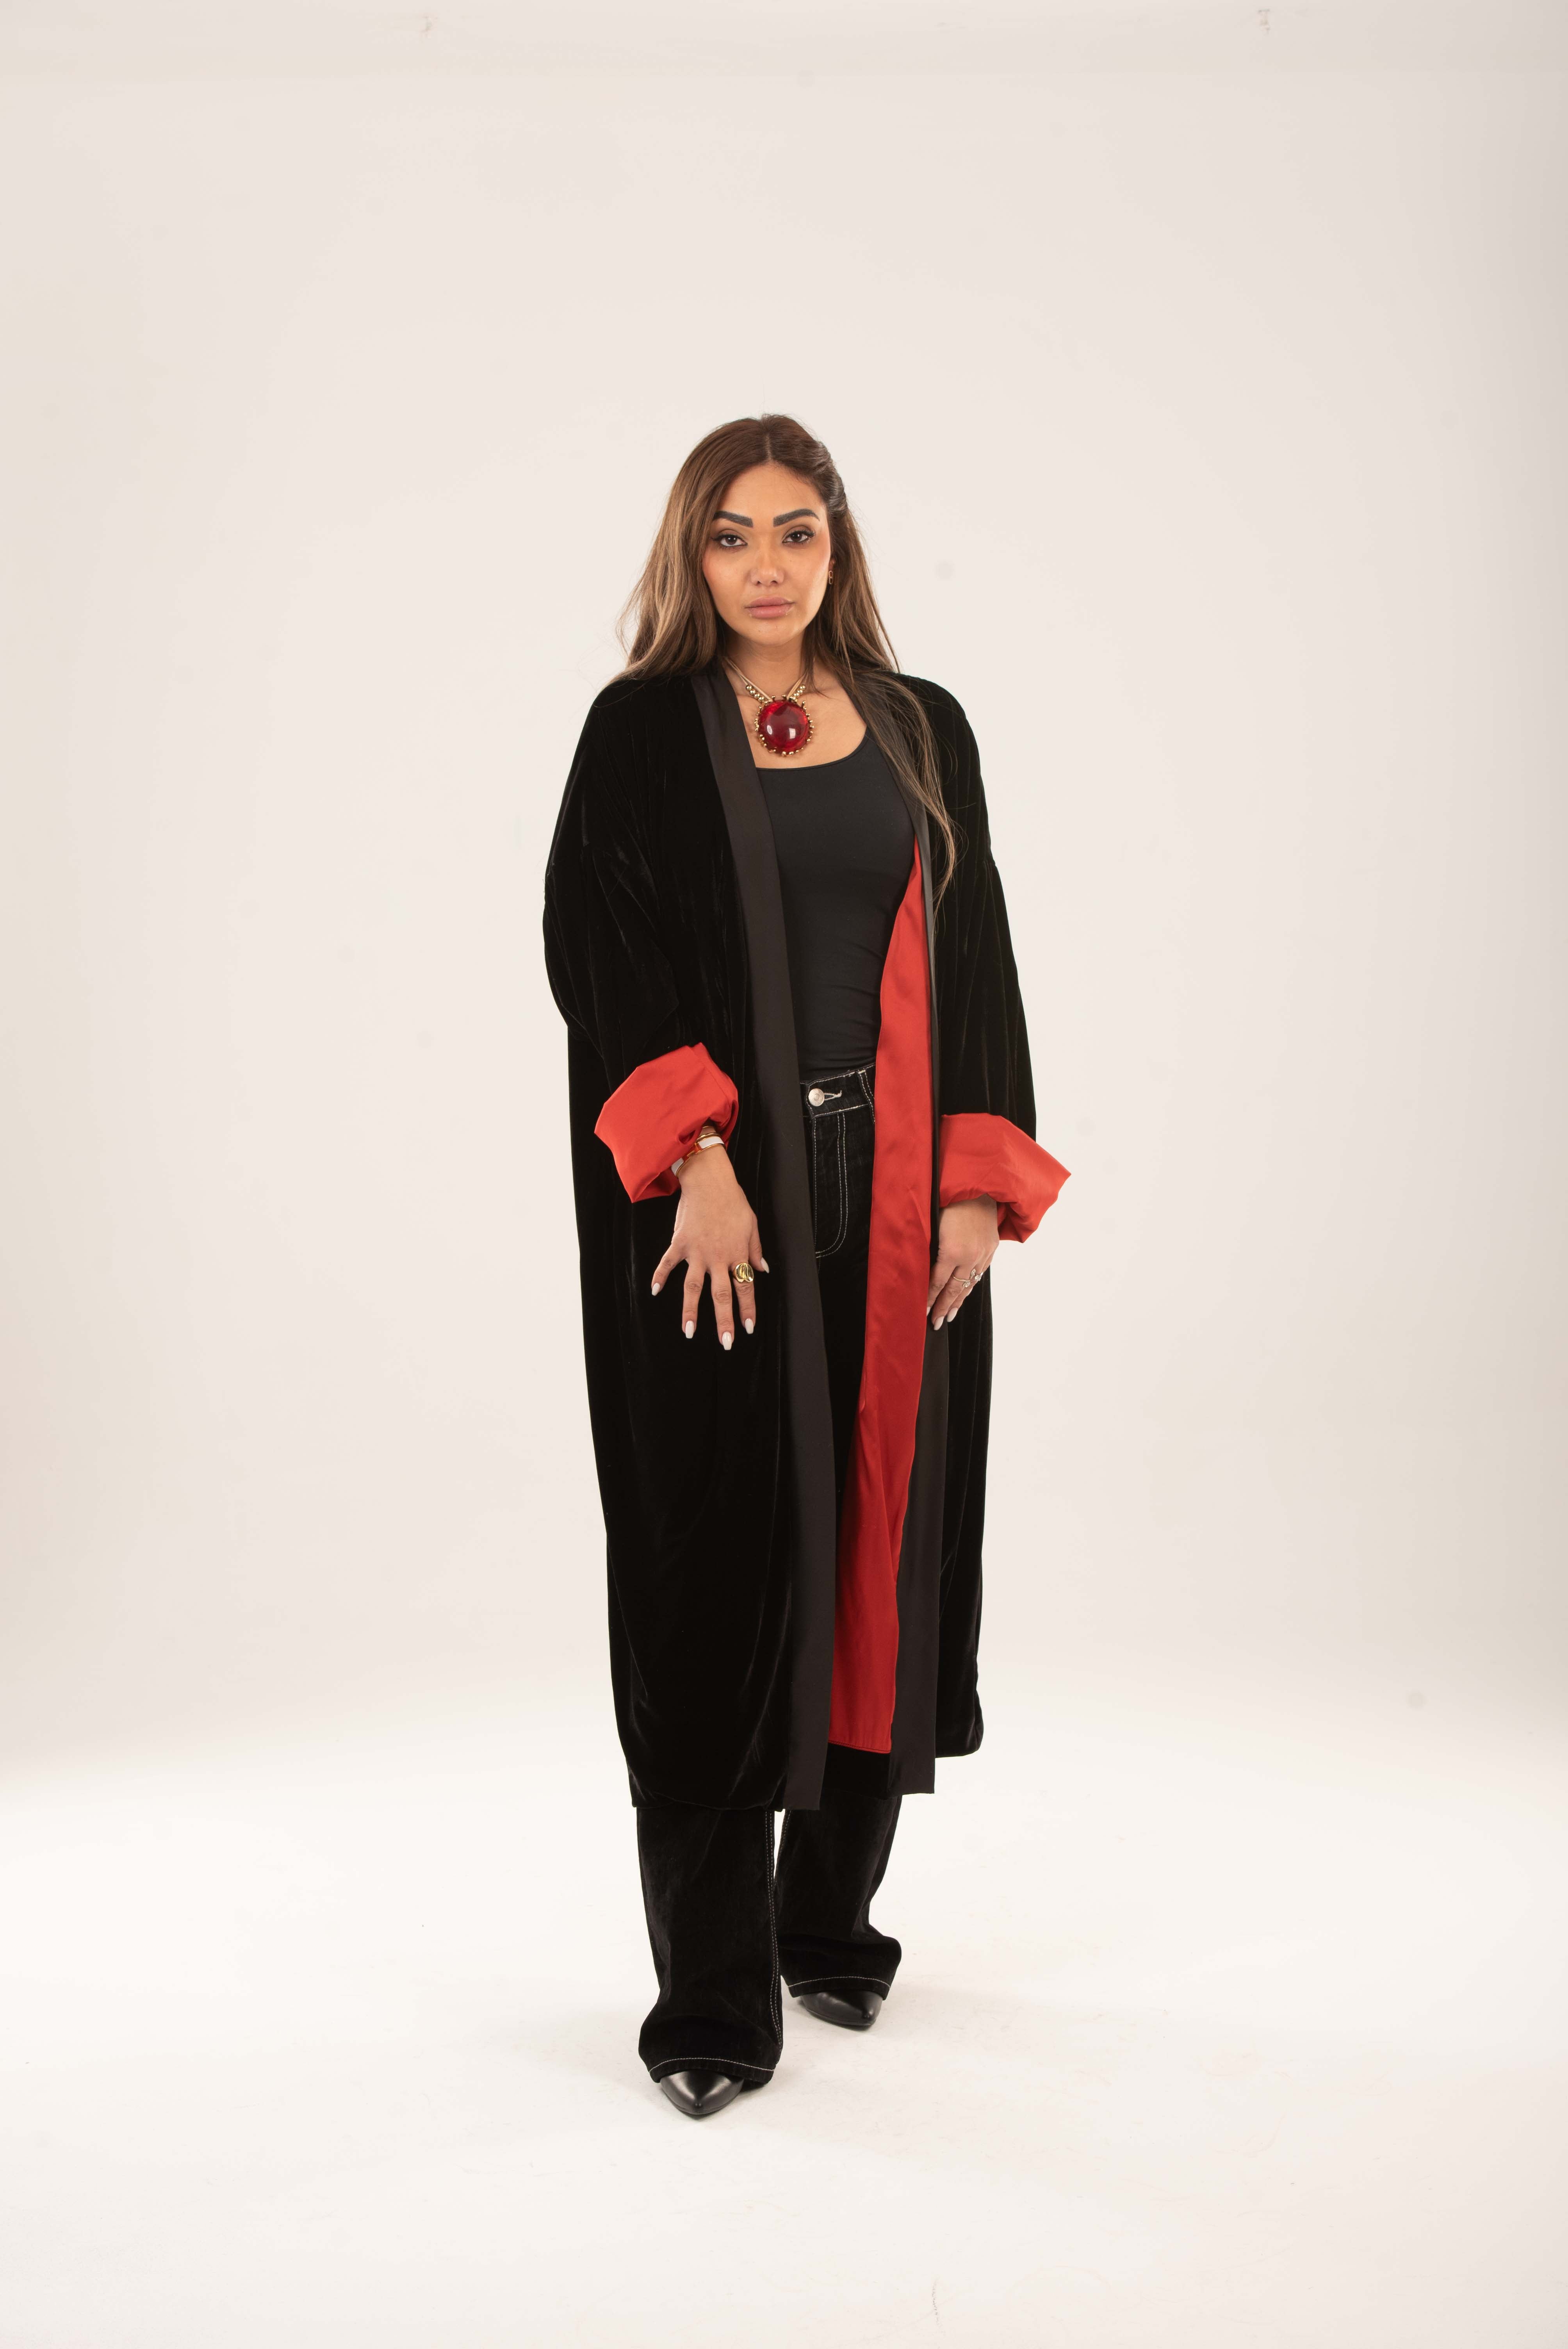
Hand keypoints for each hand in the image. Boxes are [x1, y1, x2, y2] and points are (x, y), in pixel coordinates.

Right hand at [651, 1147, 767, 1349]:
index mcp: (737, 1254)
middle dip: (724, 1321)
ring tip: (689, 1332)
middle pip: (721, 1295)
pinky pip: (668, 1263)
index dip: (747, 1310)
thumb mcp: (752, 1225)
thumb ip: (755, 1250)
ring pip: (693, 1287)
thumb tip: (763, 1270)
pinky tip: (654, 1291)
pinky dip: (659, 1276)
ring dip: (691, 1311)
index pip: (745, 1288)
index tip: (748, 1328)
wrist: (709, 1181)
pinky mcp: (679, 1243)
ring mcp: (696, 1252)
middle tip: (726, 1343)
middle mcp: (717, 1257)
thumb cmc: (733, 1201)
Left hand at [928, 1198, 998, 1327]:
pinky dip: (971, 1285)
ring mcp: (983, 1253)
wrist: (978, 1184)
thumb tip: (916, 1268)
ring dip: (959, 1301)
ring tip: (950, 1316)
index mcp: (952, 1250)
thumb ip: (926, 1247)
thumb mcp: (931, 1223)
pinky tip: (965, 1293)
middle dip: (944, 1308)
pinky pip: (981, 1273)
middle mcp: (970, 1256)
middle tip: (935, 1323)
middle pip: (954, 1289)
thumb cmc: (948, 1199)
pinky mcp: (992, 1248)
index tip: (922, 1312)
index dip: (929, 1299)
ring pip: (970, 1284)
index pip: (937, 1282)